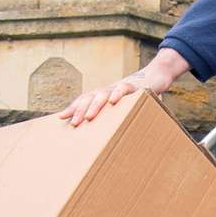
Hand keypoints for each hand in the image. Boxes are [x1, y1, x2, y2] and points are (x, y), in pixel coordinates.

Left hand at [59, 52, 183, 126]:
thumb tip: (103, 138)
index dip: (72, 108)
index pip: (83, 100)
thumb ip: (112, 118)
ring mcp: (118, 88)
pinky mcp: (133, 86)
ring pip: (102, 94)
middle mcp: (107, 91)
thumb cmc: (136, 99)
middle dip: (79, 110)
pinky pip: (123, 89)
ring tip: (88, 117)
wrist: (154, 77)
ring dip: (94, 105)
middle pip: (89, 98)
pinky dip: (117, 93)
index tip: (61, 117)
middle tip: (74, 123)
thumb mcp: (122, 110)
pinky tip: (112, 101)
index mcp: (102, 97)